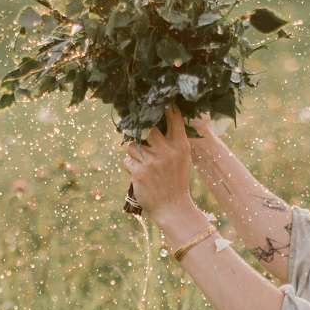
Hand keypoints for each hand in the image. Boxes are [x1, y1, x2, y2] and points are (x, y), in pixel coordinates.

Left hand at [122, 105, 195, 224]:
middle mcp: (166, 151)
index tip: (159, 101)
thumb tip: (158, 120)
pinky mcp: (139, 172)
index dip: (165, 107)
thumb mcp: (183, 158)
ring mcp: (152, 161)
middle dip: (143, 133)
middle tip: (145, 143)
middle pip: (147, 128)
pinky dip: (131, 167)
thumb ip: (174, 140)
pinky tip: (139, 175)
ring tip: (144, 164)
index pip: (173, 118)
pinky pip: (127, 160)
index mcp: (180, 145)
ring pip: (133, 145)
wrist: (173, 208)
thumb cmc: (177, 181)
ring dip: (134, 153)